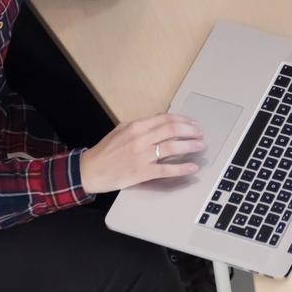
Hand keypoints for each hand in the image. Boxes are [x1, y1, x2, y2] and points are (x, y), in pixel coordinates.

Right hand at [78, 113, 205, 194]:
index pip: (166, 119)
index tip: (193, 123)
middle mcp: (141, 138)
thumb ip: (141, 125)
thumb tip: (161, 122)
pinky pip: (167, 170)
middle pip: (172, 130)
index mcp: (136, 126)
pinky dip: (182, 168)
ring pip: (172, 148)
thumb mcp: (121, 130)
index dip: (183, 120)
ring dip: (190, 146)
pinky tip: (193, 167)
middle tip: (200, 134)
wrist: (91, 170)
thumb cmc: (105, 150)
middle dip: (190, 131)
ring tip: (200, 146)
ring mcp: (142, 156)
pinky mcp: (142, 172)